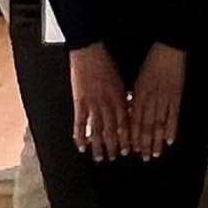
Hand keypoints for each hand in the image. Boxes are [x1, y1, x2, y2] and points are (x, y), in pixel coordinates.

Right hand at [66, 43, 127, 159]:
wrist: (89, 50)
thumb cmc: (105, 62)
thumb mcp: (120, 80)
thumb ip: (123, 98)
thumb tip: (127, 111)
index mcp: (119, 97)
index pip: (125, 123)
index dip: (127, 138)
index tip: (128, 149)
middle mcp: (107, 103)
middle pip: (112, 130)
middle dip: (114, 146)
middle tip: (114, 157)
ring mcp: (92, 103)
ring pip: (97, 130)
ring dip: (99, 146)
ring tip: (99, 157)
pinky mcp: (79, 101)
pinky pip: (80, 122)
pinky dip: (80, 136)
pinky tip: (81, 146)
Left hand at [123, 43, 186, 158]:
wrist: (168, 50)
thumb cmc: (151, 63)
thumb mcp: (138, 80)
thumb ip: (135, 97)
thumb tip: (130, 112)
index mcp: (138, 95)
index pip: (133, 120)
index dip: (132, 136)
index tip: (131, 149)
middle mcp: (149, 100)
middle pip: (145, 126)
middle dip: (143, 143)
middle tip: (143, 157)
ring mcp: (163, 99)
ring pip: (158, 124)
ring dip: (157, 140)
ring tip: (156, 153)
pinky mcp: (176, 97)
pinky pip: (173, 116)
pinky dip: (171, 129)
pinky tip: (170, 140)